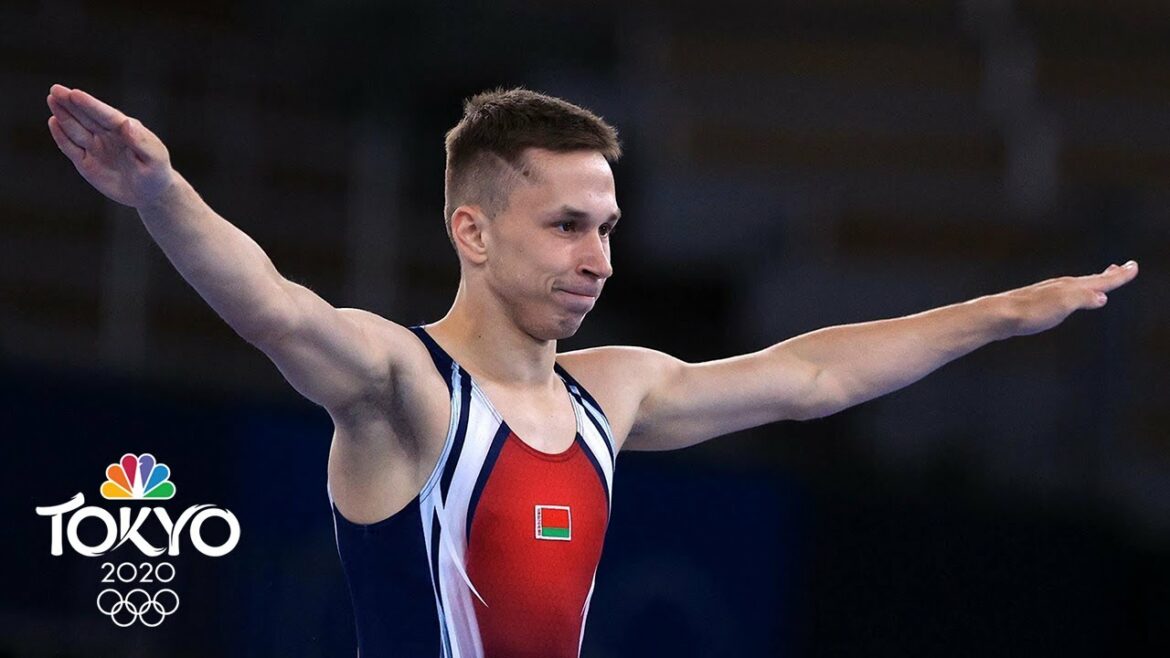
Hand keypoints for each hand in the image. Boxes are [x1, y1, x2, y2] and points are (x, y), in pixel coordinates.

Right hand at [46, 84, 174, 208]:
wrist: (150, 194)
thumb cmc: (157, 173)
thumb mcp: (155, 158)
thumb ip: (142, 142)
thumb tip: (127, 123)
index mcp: (126, 130)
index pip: (105, 115)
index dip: (90, 105)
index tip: (75, 94)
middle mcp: (107, 135)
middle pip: (86, 117)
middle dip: (71, 103)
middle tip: (55, 89)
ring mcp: (95, 147)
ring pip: (76, 128)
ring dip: (63, 114)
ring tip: (52, 99)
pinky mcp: (85, 162)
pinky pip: (71, 148)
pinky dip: (61, 136)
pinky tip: (54, 122)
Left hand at [1003, 261, 1138, 336]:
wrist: (998, 315)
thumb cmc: (1030, 312)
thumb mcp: (1062, 306)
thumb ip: (1082, 299)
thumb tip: (1102, 297)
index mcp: (1071, 288)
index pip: (1101, 281)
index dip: (1119, 276)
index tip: (1133, 266)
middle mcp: (1061, 286)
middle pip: (1090, 280)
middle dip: (1109, 276)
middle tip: (1123, 268)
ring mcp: (1049, 293)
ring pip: (1077, 285)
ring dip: (1092, 282)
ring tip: (1101, 281)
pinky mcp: (1037, 302)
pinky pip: (1064, 293)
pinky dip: (1076, 292)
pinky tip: (1069, 298)